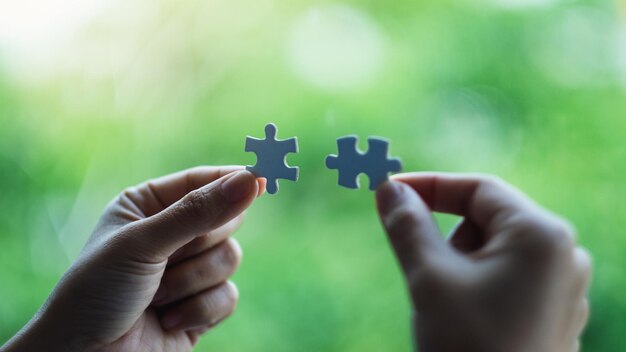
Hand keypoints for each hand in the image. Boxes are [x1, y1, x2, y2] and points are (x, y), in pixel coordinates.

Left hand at [3, 166, 264, 351]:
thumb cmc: (97, 293)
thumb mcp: (143, 244)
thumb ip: (198, 212)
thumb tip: (251, 180)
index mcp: (149, 205)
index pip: (203, 181)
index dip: (233, 180)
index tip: (262, 179)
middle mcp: (171, 233)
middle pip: (225, 220)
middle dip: (199, 245)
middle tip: (169, 258)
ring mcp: (188, 271)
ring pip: (230, 259)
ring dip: (193, 282)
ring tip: (157, 297)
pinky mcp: (200, 307)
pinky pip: (229, 296)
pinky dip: (200, 310)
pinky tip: (168, 320)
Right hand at [376, 173, 589, 351]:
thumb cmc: (467, 347)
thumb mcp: (429, 278)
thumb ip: (407, 225)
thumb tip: (387, 189)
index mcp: (541, 235)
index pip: (478, 188)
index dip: (429, 186)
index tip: (389, 192)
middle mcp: (563, 254)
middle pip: (488, 219)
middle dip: (448, 235)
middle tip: (425, 270)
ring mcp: (563, 286)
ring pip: (496, 250)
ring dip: (460, 262)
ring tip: (449, 305)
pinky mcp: (553, 312)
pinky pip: (509, 277)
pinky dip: (477, 282)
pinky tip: (468, 318)